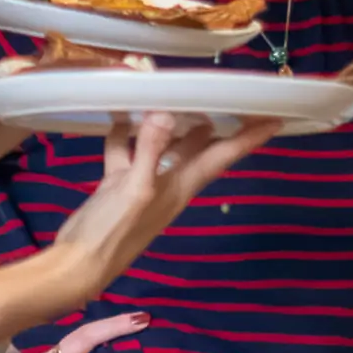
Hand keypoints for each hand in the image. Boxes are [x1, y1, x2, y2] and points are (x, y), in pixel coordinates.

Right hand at [44, 113, 279, 311]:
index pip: (222, 156)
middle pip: (198, 146)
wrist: (78, 264)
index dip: (249, 138)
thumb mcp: (133, 190)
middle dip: (214, 121)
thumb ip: (150, 151)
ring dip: (168, 120)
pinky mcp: (117, 183)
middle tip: (225, 90)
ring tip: (173, 88)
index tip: (275, 118)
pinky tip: (117, 110)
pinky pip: (126, 150)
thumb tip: (166, 113)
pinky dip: (123, 131)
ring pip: (163, 145)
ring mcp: (142, 183)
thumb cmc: (112, 232)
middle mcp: (168, 182)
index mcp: (181, 186)